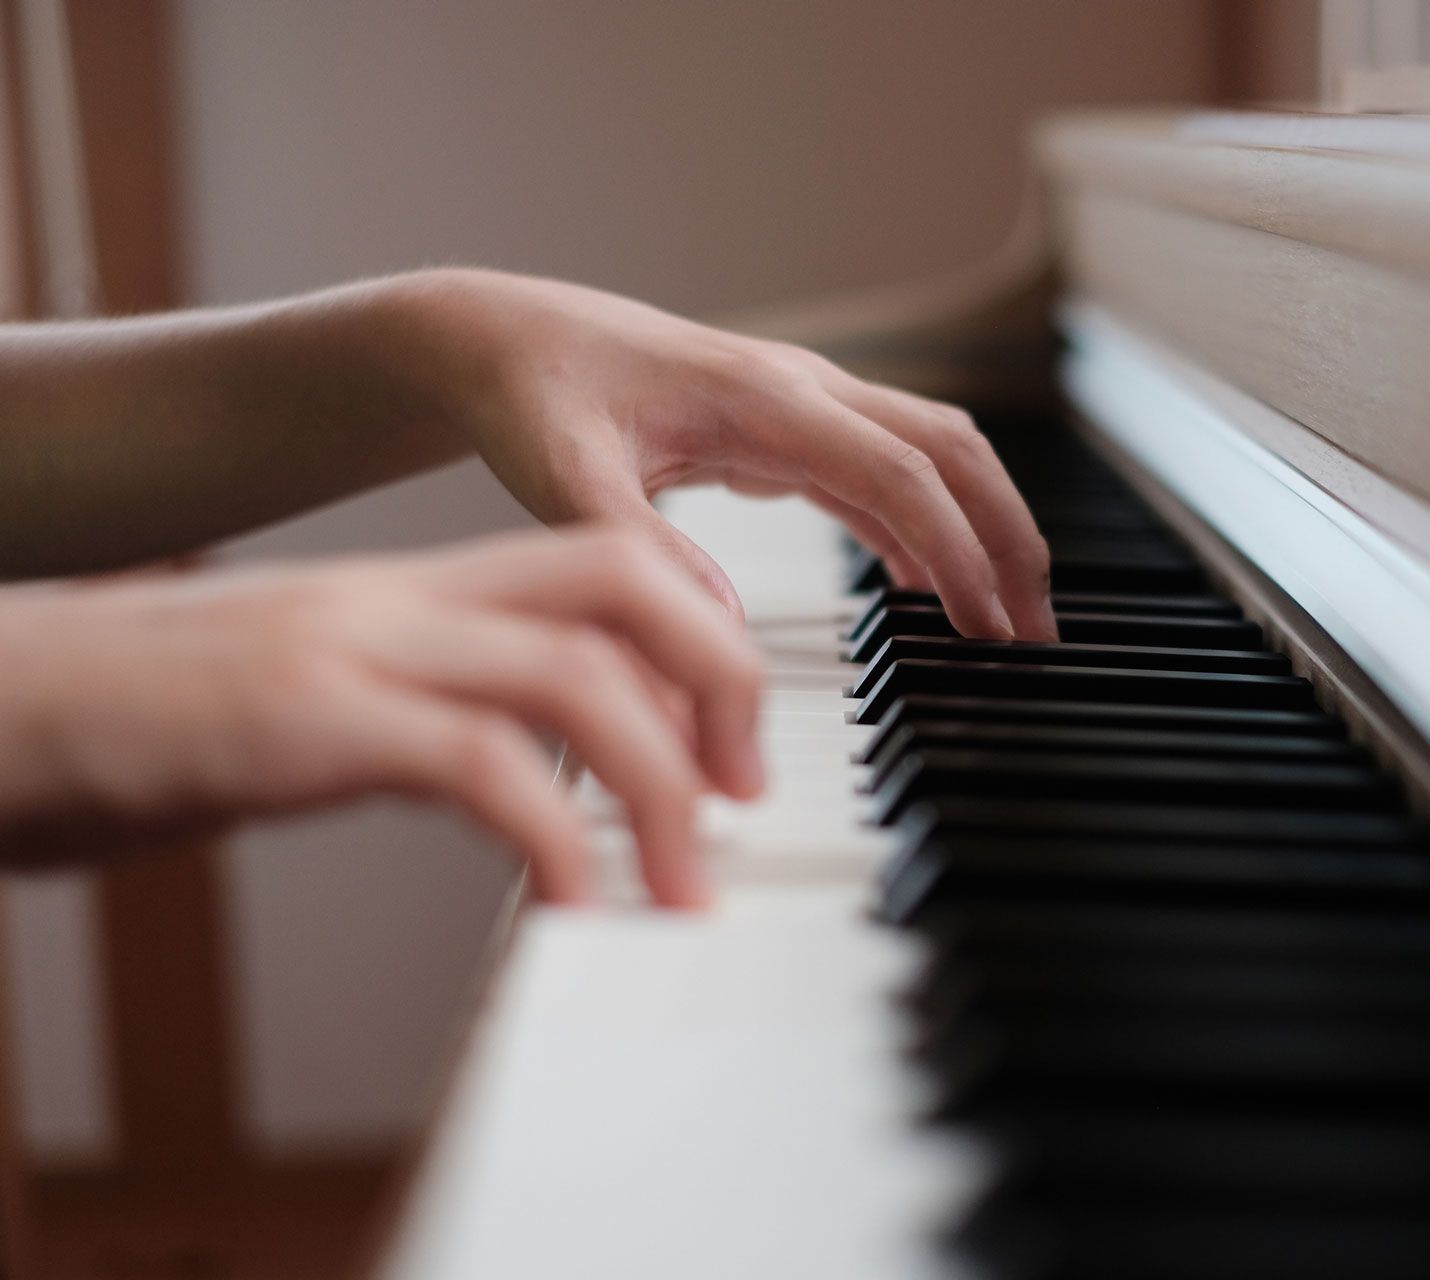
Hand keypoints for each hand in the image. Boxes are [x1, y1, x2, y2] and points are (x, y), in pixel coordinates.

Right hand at [0, 527, 761, 906]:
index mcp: (410, 595)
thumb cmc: (142, 727)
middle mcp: (396, 601)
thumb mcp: (316, 713)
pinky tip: (577, 904)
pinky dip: (554, 836)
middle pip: (621, 584)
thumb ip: (425, 726)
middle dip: (719, 678)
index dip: (698, 642)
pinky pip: (474, 762)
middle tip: (746, 796)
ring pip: (573, 671)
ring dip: (659, 786)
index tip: (732, 748)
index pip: (604, 567)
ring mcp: (349, 648)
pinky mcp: (298, 720)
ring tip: (687, 888)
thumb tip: (530, 784)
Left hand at [389, 269, 1056, 639]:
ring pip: (933, 458)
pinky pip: (885, 475)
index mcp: (764, 397)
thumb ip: (640, 547)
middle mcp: (802, 391)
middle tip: (1036, 634)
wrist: (500, 339)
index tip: (990, 627)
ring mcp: (802, 407)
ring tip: (1006, 622)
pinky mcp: (786, 431)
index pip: (901, 471)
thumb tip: (722, 628)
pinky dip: (924, 529)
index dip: (957, 550)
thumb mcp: (563, 478)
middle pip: (952, 452)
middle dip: (1008, 537)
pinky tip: (926, 589)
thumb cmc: (531, 395)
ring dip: (980, 532)